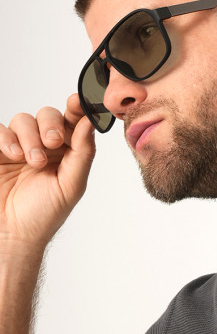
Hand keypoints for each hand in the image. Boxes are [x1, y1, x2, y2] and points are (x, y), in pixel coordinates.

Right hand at [0, 94, 95, 253]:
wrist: (13, 233)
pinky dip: (7, 138)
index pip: (73, 122)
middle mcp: (44, 145)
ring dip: (30, 137)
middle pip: (48, 115)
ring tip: (31, 161)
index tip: (79, 100)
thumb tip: (91, 123)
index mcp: (67, 153)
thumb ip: (82, 154)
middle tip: (53, 143)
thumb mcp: (71, 186)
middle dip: (51, 125)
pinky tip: (13, 155)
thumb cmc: (44, 215)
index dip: (77, 107)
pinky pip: (0, 129)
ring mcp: (19, 145)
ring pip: (24, 119)